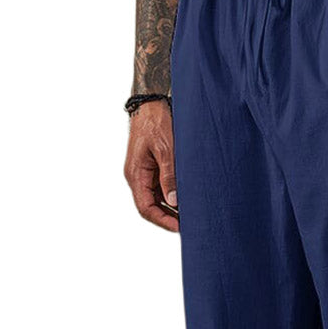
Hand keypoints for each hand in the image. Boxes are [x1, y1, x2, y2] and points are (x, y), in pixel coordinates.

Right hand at [124, 99, 177, 232]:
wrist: (152, 101)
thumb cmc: (156, 121)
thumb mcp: (166, 149)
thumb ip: (170, 176)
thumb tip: (173, 201)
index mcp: (135, 173)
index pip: (145, 208)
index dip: (162, 220)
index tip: (180, 227)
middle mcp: (138, 175)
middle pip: (150, 206)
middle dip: (168, 217)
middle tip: (189, 223)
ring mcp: (145, 171)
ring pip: (157, 198)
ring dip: (172, 206)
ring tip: (191, 212)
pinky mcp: (153, 166)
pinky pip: (161, 186)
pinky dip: (173, 194)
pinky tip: (187, 196)